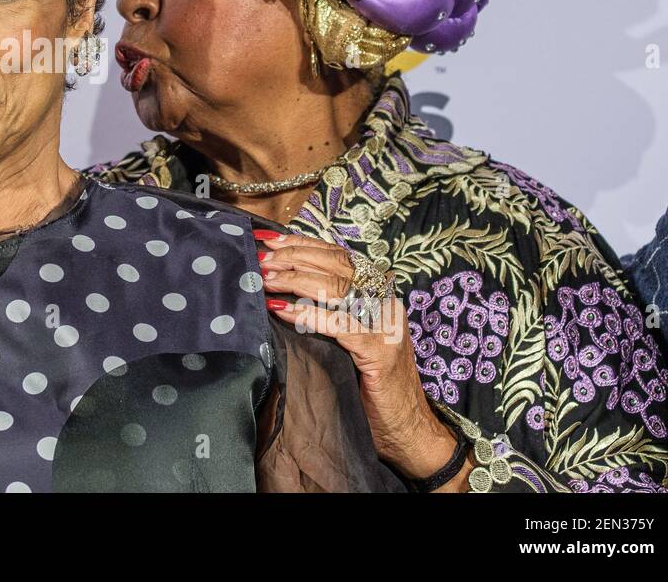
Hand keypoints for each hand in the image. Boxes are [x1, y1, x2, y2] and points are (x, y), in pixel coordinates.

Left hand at [253, 229, 466, 488]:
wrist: (407, 428)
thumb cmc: (368, 382)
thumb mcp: (348, 336)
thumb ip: (327, 308)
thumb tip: (279, 282)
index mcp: (379, 293)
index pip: (338, 256)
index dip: (302, 244)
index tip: (268, 239)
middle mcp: (385, 303)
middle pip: (335, 266)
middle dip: (293, 258)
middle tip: (261, 258)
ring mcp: (386, 326)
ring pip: (337, 289)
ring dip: (295, 281)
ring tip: (265, 279)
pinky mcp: (381, 353)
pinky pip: (341, 325)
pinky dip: (309, 315)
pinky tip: (282, 310)